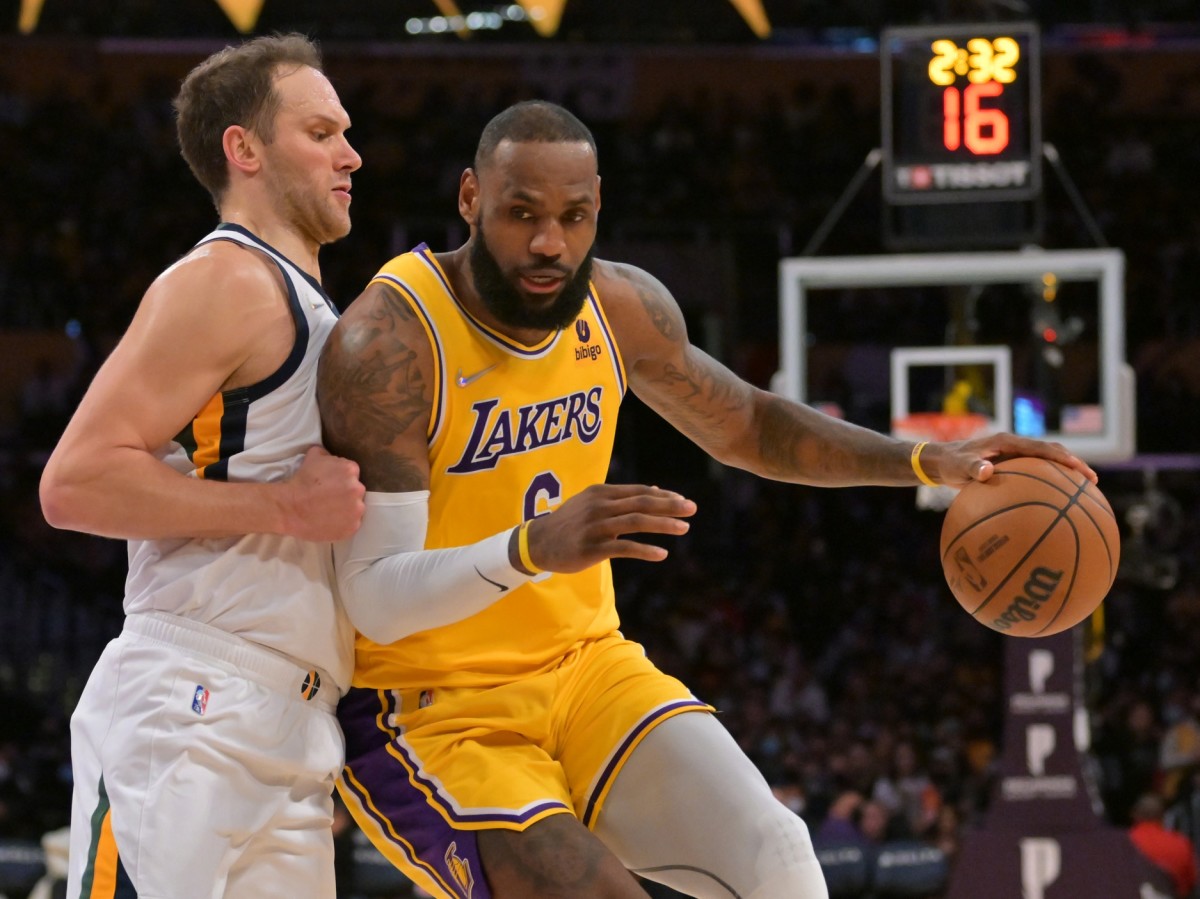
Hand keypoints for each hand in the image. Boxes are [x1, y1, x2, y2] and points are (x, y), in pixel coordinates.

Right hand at [281, 446, 365, 540]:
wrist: (290, 507)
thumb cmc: (301, 481)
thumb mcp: (312, 457)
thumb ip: (326, 454)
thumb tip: (329, 455)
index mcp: (351, 470)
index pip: (351, 473)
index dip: (340, 479)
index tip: (330, 484)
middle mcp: (358, 489)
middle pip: (355, 490)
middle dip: (344, 493)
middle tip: (328, 498)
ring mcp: (356, 509)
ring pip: (356, 507)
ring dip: (346, 508)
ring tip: (329, 510)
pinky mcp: (352, 526)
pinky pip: (352, 523)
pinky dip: (343, 523)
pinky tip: (330, 520)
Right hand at [522, 483, 695, 573]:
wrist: (538, 543)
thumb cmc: (571, 523)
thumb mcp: (593, 503)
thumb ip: (623, 497)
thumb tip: (656, 489)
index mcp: (600, 493)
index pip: (638, 491)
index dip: (663, 495)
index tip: (683, 500)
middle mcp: (599, 506)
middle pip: (641, 503)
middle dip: (669, 505)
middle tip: (692, 509)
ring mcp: (595, 527)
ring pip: (635, 522)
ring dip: (663, 525)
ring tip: (684, 529)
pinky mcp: (591, 548)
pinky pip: (623, 548)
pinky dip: (644, 550)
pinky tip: (661, 554)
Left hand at [931, 433, 1097, 486]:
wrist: (941, 461)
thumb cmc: (950, 464)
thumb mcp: (959, 466)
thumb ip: (973, 468)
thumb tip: (987, 471)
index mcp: (1007, 442)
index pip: (1043, 448)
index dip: (1064, 458)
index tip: (1081, 470)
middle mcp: (1015, 446)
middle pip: (1052, 452)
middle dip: (1073, 464)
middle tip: (1092, 481)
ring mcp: (1014, 455)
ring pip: (1046, 461)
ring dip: (1065, 472)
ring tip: (1084, 490)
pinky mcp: (1011, 464)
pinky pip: (1035, 472)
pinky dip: (1048, 482)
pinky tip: (1055, 501)